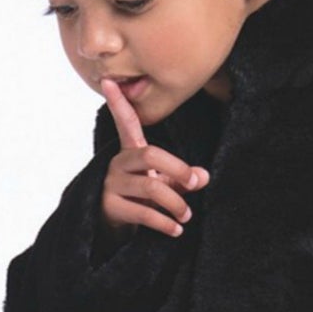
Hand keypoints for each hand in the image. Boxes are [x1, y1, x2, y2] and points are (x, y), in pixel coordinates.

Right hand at [98, 76, 209, 240]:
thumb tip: (203, 176)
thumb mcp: (162, 183)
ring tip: (187, 216)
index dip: (118, 103)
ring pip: (151, 187)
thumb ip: (181, 178)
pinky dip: (164, 223)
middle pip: (150, 155)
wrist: (112, 227)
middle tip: (194, 183)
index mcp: (130, 152)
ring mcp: (112, 185)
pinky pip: (144, 213)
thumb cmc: (139, 198)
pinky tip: (176, 230)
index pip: (125, 123)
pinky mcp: (111, 207)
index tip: (108, 81)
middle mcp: (118, 164)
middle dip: (178, 168)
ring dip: (175, 203)